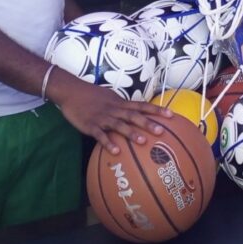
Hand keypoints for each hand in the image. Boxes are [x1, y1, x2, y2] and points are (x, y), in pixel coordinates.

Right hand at [50, 74, 171, 154]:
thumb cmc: (92, 95)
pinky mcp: (91, 126)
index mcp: (120, 102)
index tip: (171, 115)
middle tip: (161, 131)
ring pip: (119, 125)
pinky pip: (101, 135)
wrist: (71, 92)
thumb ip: (122, 105)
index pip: (142, 105)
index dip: (157, 110)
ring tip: (143, 142)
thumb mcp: (110, 97)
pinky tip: (116, 151)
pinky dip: (108, 143)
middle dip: (148, 123)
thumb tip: (136, 112)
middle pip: (134, 116)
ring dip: (131, 133)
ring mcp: (103, 118)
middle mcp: (114, 109)